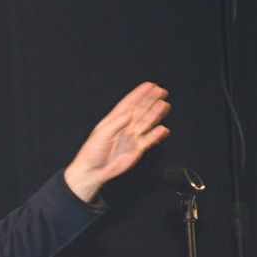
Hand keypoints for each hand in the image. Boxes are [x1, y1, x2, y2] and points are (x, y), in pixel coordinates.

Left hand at [64, 82, 170, 201]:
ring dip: (155, 114)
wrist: (93, 171)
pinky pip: (149, 139)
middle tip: (161, 91)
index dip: (139, 94)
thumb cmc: (92, 152)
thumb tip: (129, 113)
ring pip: (146, 122)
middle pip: (140, 110)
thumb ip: (116, 123)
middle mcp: (124, 127)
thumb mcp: (102, 135)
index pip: (128, 104)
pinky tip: (163, 129)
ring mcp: (131, 137)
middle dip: (150, 100)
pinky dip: (156, 135)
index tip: (149, 85)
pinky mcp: (136, 149)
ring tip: (164, 105)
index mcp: (114, 121)